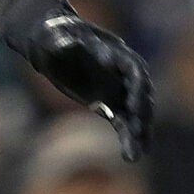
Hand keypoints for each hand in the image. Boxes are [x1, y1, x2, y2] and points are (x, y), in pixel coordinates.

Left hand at [20, 14, 153, 159]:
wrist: (51, 43)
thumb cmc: (53, 37)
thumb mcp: (53, 38)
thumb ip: (61, 42)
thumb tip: (65, 44)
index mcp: (114, 53)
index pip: (134, 70)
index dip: (137, 87)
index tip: (133, 106)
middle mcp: (122, 72)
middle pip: (141, 94)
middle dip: (141, 114)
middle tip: (137, 133)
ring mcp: (118, 89)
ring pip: (135, 113)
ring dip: (138, 133)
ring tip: (135, 155)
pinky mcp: (110, 103)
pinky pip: (124, 123)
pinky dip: (128, 138)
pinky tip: (131, 157)